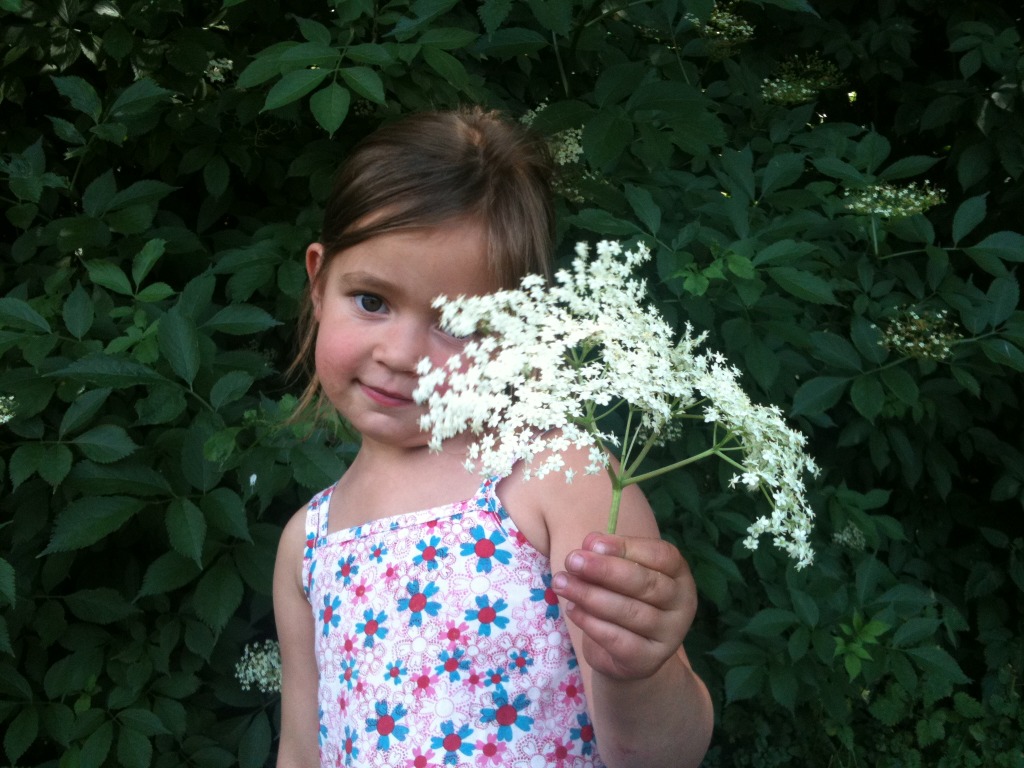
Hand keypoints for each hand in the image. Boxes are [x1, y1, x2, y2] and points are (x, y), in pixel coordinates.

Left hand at [550, 531, 696, 680]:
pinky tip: (572, 610)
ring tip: (562, 584)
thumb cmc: (624, 601)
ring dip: (590, 595)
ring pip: (630, 612)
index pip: (662, 555)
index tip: (593, 543)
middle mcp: (681, 604)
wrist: (626, 655)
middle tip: (572, 561)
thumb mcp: (618, 574)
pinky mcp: (649, 660)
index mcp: (679, 575)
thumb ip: (608, 556)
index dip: (627, 547)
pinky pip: (618, 640)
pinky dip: (591, 623)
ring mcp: (669, 635)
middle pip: (646, 583)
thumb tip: (590, 543)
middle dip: (604, 570)